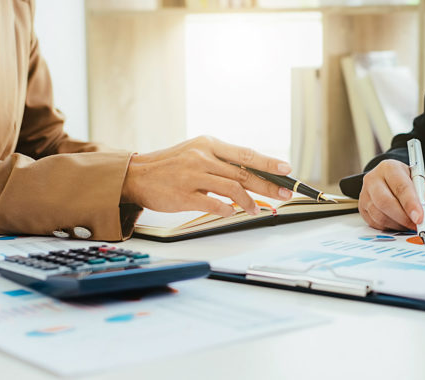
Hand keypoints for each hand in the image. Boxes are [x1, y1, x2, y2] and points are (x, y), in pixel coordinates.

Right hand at [121, 136, 292, 216]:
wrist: (137, 175)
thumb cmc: (171, 165)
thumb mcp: (196, 152)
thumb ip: (221, 161)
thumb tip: (252, 173)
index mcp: (208, 144)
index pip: (246, 154)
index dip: (269, 163)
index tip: (286, 170)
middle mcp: (203, 158)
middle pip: (244, 173)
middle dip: (269, 185)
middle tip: (284, 194)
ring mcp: (193, 176)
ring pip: (232, 189)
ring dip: (249, 202)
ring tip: (256, 210)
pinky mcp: (184, 195)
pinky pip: (213, 204)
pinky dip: (227, 210)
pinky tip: (232, 212)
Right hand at [358, 159, 424, 230]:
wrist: (397, 184)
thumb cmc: (411, 183)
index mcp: (389, 168)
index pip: (400, 187)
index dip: (410, 204)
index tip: (420, 217)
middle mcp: (373, 179)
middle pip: (385, 202)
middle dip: (403, 217)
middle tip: (417, 225)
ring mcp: (365, 194)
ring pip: (379, 215)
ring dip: (397, 224)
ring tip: (409, 223)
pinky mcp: (362, 208)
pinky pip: (374, 223)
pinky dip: (389, 227)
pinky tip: (399, 223)